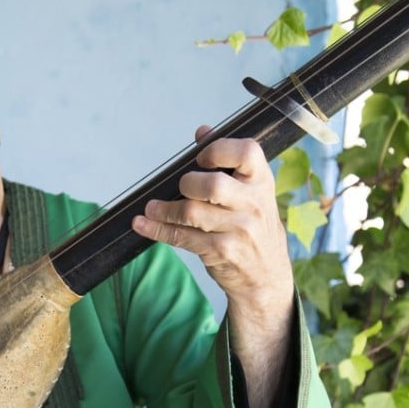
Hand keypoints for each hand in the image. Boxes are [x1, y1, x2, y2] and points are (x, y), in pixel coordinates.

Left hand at [131, 126, 295, 407]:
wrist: (266, 277)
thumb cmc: (254, 227)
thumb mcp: (252, 194)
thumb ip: (229, 162)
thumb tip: (202, 130)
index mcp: (262, 182)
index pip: (247, 152)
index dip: (218, 149)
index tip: (200, 157)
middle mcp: (255, 205)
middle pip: (213, 184)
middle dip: (187, 183)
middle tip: (181, 188)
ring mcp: (239, 231)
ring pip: (192, 212)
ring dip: (164, 209)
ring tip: (153, 208)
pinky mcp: (221, 252)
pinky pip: (181, 237)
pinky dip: (156, 230)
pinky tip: (142, 224)